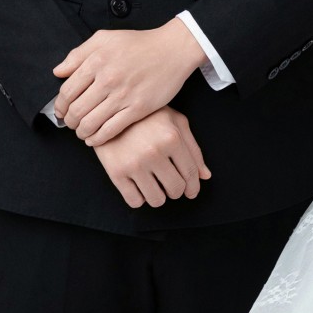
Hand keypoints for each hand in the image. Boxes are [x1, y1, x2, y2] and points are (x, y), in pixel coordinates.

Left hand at [53, 19, 205, 145]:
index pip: (67, 91)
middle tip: (70, 123)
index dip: (60, 105)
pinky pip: (111, 129)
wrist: (172, 50)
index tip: (60, 111)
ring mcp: (123, 95)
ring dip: (81, 131)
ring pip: (91, 122)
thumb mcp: (105, 38)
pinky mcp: (138, 108)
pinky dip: (98, 138)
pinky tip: (94, 139)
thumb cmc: (140, 43)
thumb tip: (58, 72)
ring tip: (81, 132)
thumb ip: (78, 54)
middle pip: (76, 110)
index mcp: (96, 61)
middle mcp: (107, 79)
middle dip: (69, 121)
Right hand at [92, 106, 210, 208]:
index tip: (191, 192)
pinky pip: (135, 201)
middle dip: (176, 190)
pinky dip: (140, 198)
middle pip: (175, 189)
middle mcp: (154, 152)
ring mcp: (134, 163)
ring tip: (154, 186)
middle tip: (170, 184)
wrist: (108, 111)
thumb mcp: (175, 122)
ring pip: (156, 200)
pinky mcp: (116, 172)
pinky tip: (139, 187)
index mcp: (172, 138)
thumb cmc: (147, 116)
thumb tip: (205, 176)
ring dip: (158, 196)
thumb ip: (193, 148)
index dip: (193, 187)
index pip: (190, 174)